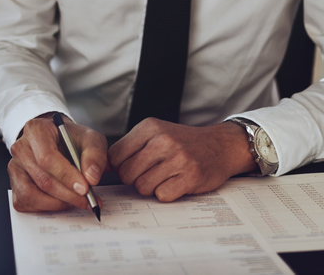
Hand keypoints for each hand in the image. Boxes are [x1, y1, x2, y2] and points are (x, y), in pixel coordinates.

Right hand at [8, 113, 108, 212]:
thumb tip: (91, 177)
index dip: (66, 176)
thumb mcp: (90, 138)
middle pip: (41, 179)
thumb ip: (95, 154)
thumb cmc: (72, 140)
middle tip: (88, 200)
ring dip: (57, 203)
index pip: (47, 158)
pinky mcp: (14, 185)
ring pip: (31, 195)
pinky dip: (45, 208)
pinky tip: (61, 201)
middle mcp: (20, 148)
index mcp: (36, 130)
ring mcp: (14, 167)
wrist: (60, 143)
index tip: (85, 188)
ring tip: (76, 201)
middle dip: (68, 194)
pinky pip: (25, 203)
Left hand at [108, 118, 254, 201]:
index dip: (119, 167)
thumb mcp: (156, 133)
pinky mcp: (190, 176)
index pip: (115, 156)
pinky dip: (167, 193)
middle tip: (151, 173)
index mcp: (150, 127)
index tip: (131, 167)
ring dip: (151, 187)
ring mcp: (178, 158)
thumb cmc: (183, 142)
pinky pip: (162, 195)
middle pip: (126, 174)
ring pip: (142, 187)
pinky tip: (176, 182)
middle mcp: (163, 141)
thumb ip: (130, 147)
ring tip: (165, 176)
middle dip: (134, 179)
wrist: (219, 145)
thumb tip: (103, 167)